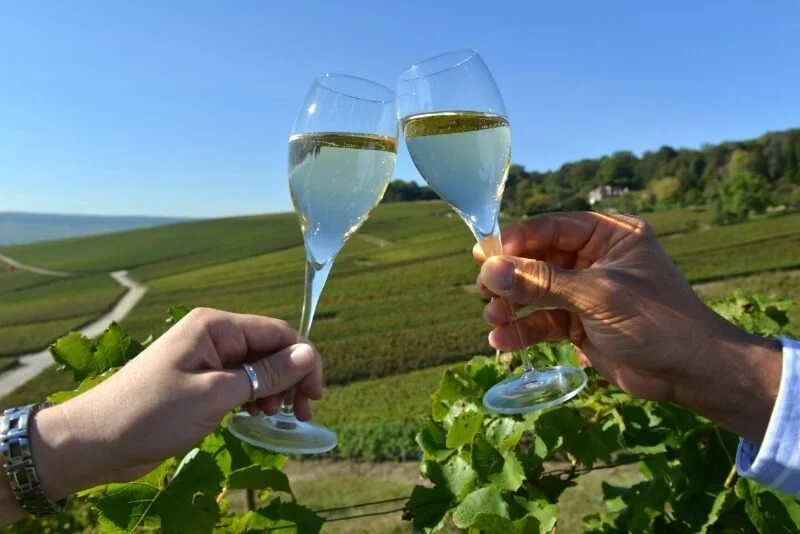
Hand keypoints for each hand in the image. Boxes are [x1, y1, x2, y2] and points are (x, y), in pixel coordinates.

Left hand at [31, 308, 321, 500]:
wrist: (94, 441)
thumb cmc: (152, 414)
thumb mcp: (216, 395)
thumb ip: (265, 374)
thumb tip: (308, 355)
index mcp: (215, 326)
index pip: (277, 332)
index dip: (302, 360)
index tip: (314, 395)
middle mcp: (212, 336)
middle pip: (269, 348)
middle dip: (289, 377)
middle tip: (299, 412)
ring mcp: (205, 359)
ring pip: (257, 367)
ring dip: (272, 390)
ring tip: (272, 416)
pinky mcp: (198, 381)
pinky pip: (239, 382)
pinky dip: (253, 397)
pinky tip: (255, 416)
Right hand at [474, 212, 780, 441]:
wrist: (692, 372)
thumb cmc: (654, 320)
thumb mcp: (596, 295)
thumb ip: (542, 282)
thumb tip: (489, 270)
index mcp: (609, 235)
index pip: (553, 227)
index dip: (517, 239)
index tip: (483, 253)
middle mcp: (595, 259)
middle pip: (539, 259)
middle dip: (510, 277)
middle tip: (482, 289)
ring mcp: (586, 292)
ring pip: (537, 292)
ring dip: (512, 306)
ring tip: (492, 319)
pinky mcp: (580, 324)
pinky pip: (544, 321)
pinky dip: (523, 331)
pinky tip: (503, 341)